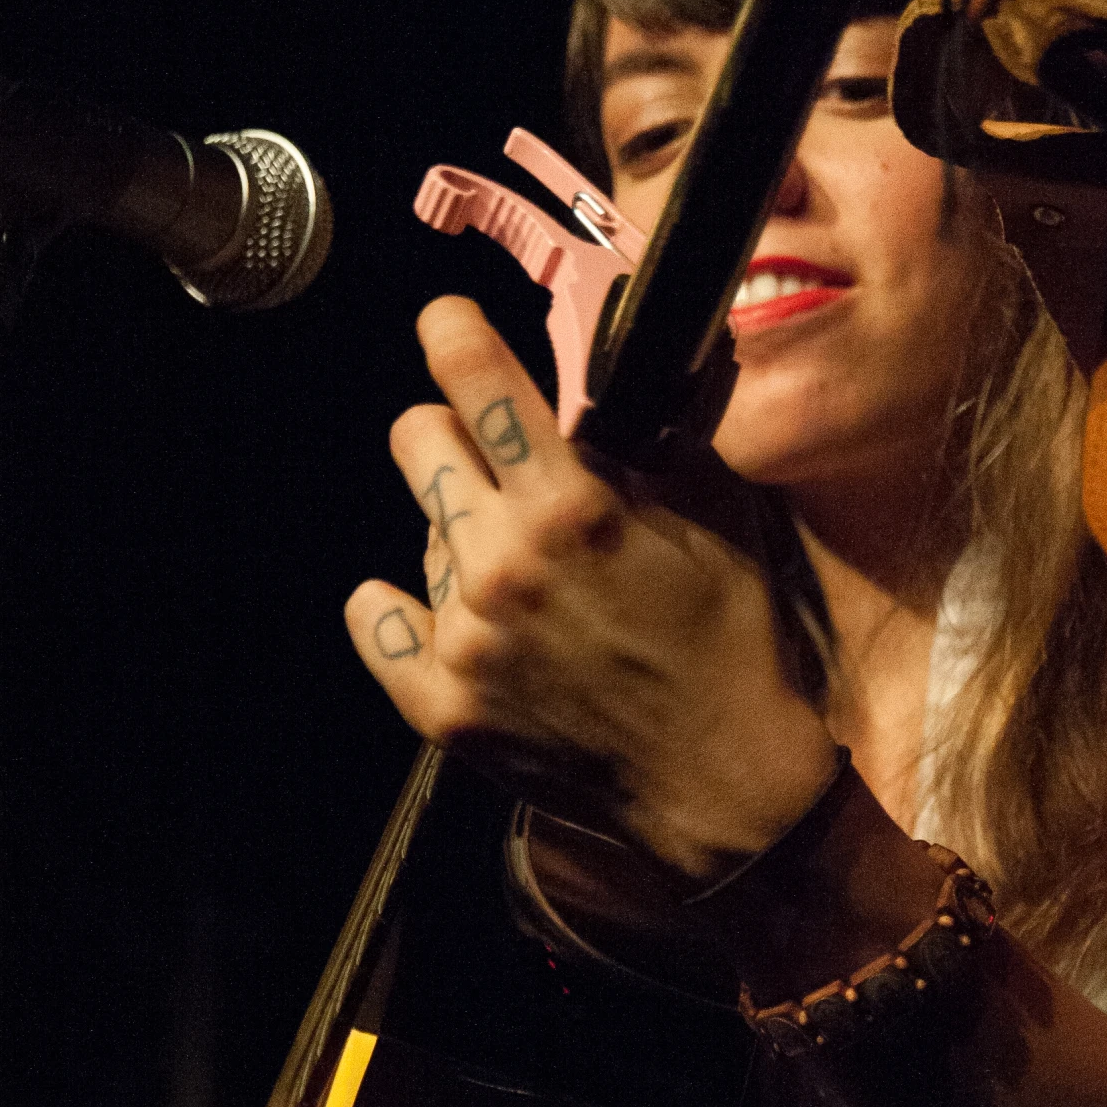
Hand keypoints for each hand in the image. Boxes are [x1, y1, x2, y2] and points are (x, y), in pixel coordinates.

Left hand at [345, 297, 839, 883]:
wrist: (723, 783)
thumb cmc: (730, 644)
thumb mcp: (712, 519)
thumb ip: (649, 440)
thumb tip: (622, 366)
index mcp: (571, 506)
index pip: (474, 378)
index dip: (452, 333)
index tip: (446, 324)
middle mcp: (501, 563)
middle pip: (415, 441)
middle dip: (451, 435)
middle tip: (492, 463)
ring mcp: (463, 638)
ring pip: (417, 533)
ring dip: (459, 536)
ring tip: (523, 580)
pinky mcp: (441, 704)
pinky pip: (376, 617)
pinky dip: (401, 608)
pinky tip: (449, 612)